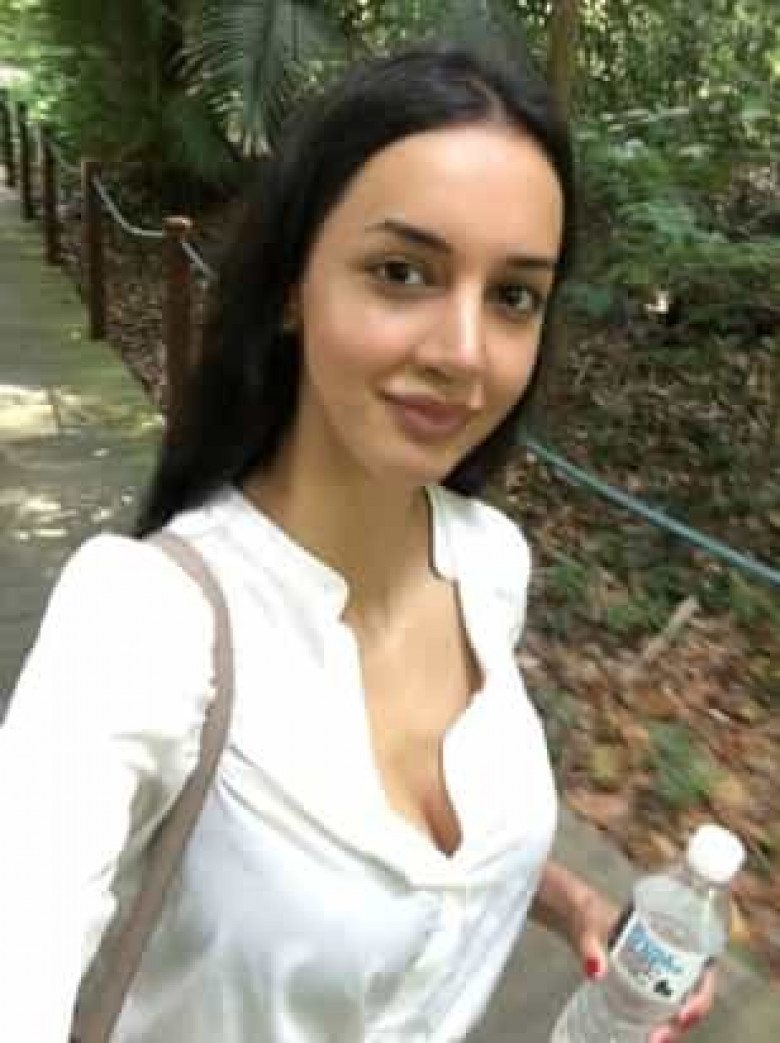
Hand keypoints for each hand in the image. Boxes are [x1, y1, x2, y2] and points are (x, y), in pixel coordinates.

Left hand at [567, 884, 716, 1042]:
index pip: (703, 965)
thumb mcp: (588, 926)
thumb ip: (589, 946)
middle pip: (694, 991)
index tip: (684, 1014)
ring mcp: (658, 968)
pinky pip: (662, 1004)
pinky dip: (661, 1021)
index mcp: (669, 930)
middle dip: (685, 1019)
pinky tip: (647, 1035)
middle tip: (658, 1037)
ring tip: (653, 1040)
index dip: (703, 994)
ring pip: (681, 1001)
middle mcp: (670, 951)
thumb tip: (596, 970)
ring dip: (673, 1025)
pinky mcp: (643, 980)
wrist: (573, 913)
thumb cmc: (587, 912)